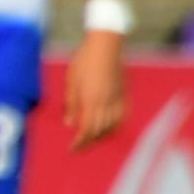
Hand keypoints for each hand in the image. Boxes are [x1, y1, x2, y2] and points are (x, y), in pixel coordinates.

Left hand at [63, 32, 126, 147]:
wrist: (105, 45)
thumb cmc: (84, 61)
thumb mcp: (71, 81)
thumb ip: (70, 104)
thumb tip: (69, 123)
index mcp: (91, 101)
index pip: (87, 130)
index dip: (80, 142)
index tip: (72, 149)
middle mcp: (106, 103)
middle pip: (100, 131)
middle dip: (90, 141)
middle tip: (80, 145)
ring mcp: (117, 98)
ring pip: (113, 125)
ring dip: (103, 135)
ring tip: (93, 138)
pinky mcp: (124, 93)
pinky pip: (123, 115)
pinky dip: (116, 125)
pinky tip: (111, 127)